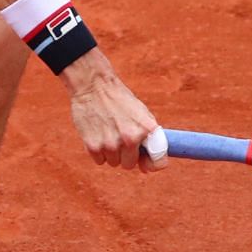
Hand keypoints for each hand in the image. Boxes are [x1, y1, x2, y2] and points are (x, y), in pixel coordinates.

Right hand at [61, 52, 166, 173]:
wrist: (93, 84)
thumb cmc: (119, 99)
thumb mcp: (141, 113)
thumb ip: (147, 138)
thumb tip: (146, 166)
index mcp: (146, 130)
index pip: (158, 161)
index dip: (153, 164)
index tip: (146, 163)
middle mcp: (130, 139)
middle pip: (129, 164)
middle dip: (125, 155)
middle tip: (118, 137)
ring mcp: (111, 145)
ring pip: (113, 162)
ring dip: (110, 152)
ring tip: (107, 131)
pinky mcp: (93, 147)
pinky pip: (99, 160)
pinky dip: (98, 151)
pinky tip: (97, 133)